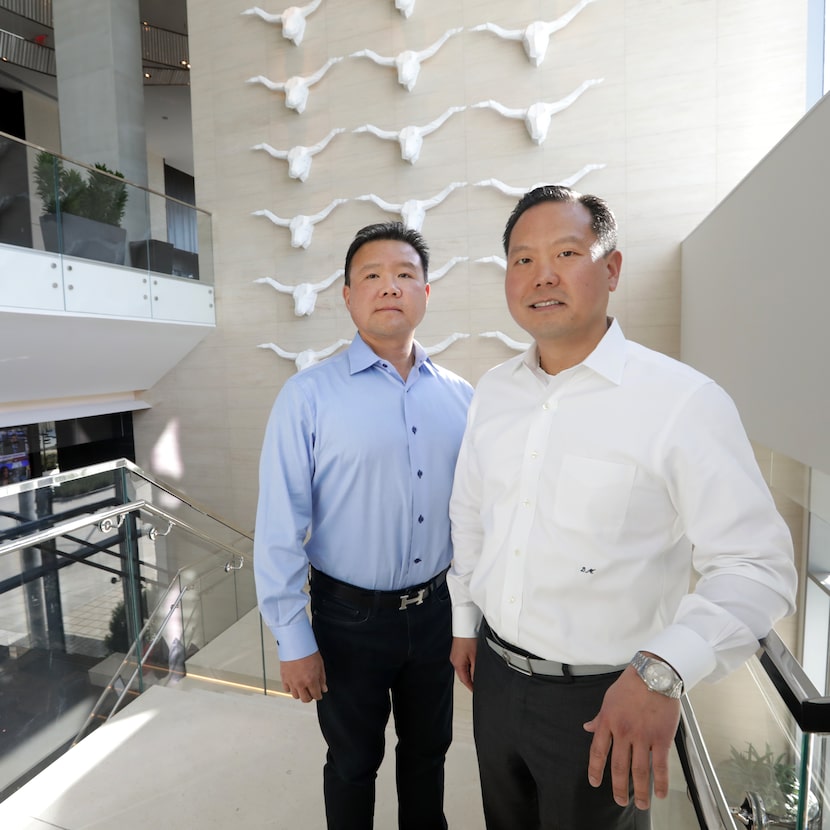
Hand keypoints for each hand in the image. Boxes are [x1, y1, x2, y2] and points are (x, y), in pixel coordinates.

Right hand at [280, 651, 326, 701]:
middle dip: (310, 696)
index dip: (319, 695)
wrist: (296, 644)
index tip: (318, 694)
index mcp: (311, 680)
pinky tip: (294, 683)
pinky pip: (287, 689)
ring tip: (303, 686)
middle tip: (311, 691)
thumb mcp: (320, 665)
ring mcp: (291, 682)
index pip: (316, 696)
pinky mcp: (284, 678)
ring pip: (296, 696)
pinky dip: (291, 688)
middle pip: (305, 699)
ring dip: (300, 693)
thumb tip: (323, 688)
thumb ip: (322, 679)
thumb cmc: (308, 651)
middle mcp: (300, 684)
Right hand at [450, 636, 477, 691]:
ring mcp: (455, 656)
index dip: (471, 687)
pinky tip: (473, 662)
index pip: (465, 680)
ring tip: (477, 672)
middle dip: (470, 680)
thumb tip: (477, 680)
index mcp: (458, 664)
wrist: (465, 627)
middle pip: (463, 675)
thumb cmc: (469, 639)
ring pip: (463, 668)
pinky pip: (462, 662)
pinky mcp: (457, 651)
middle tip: (478, 684)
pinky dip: (467, 665)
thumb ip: (476, 671)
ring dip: (469, 671)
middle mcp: (454, 660)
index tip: (475, 692)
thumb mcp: (475, 657)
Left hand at [583, 665, 679, 809]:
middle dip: (618, 787)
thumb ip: (599, 717)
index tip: (595, 783)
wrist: (654, 675)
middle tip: (620, 800)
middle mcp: (623, 732)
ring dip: (639, 791)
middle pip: (618, 766)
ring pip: (640, 771)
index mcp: (608, 722)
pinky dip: (661, 782)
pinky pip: (661, 765)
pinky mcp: (661, 738)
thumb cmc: (630, 685)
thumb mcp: (609, 699)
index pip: (597, 751)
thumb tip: (587, 727)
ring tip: (640, 804)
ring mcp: (643, 736)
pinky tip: (660, 794)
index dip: (595, 770)